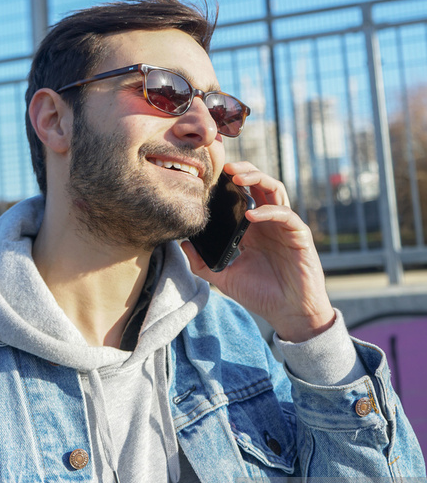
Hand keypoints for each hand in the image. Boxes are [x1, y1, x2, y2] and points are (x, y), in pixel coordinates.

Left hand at [181, 162, 334, 342]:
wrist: (289, 315)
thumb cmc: (261, 296)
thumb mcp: (225, 278)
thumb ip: (203, 263)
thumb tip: (182, 245)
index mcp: (253, 228)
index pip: (244, 195)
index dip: (230, 182)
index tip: (211, 175)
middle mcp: (269, 222)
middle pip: (260, 184)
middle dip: (244, 170)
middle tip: (226, 167)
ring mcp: (285, 227)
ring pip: (275, 190)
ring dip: (257, 179)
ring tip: (238, 177)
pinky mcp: (299, 236)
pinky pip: (286, 215)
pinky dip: (268, 211)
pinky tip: (251, 215)